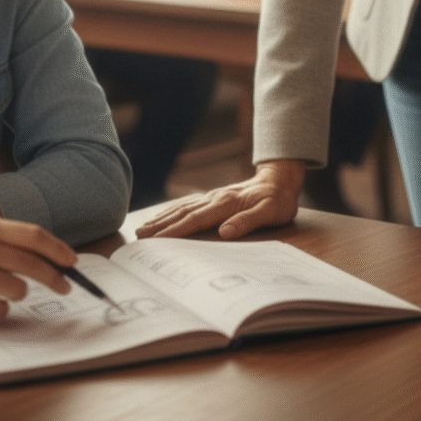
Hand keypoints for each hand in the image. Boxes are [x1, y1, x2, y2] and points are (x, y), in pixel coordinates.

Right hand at [0, 217, 73, 318]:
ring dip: (17, 293)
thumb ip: (8, 240)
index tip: (72, 261)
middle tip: (65, 285)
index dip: (58, 249)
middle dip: (55, 277)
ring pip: (19, 290)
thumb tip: (53, 256)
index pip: (34, 236)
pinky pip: (0, 310)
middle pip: (33, 265)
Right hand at [136, 159, 304, 238]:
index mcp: (226, 204)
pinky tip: (161, 216)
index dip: (175, 231)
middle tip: (139, 236)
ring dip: (162, 218)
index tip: (157, 240)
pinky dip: (172, 211)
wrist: (280, 180)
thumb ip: (247, 221)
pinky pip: (188, 205)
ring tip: (143, 227)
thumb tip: (225, 232)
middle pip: (183, 213)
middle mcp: (215, 198)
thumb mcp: (270, 212)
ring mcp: (213, 197)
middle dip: (160, 225)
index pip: (196, 219)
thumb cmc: (278, 200)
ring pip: (182, 208)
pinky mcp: (213, 198)